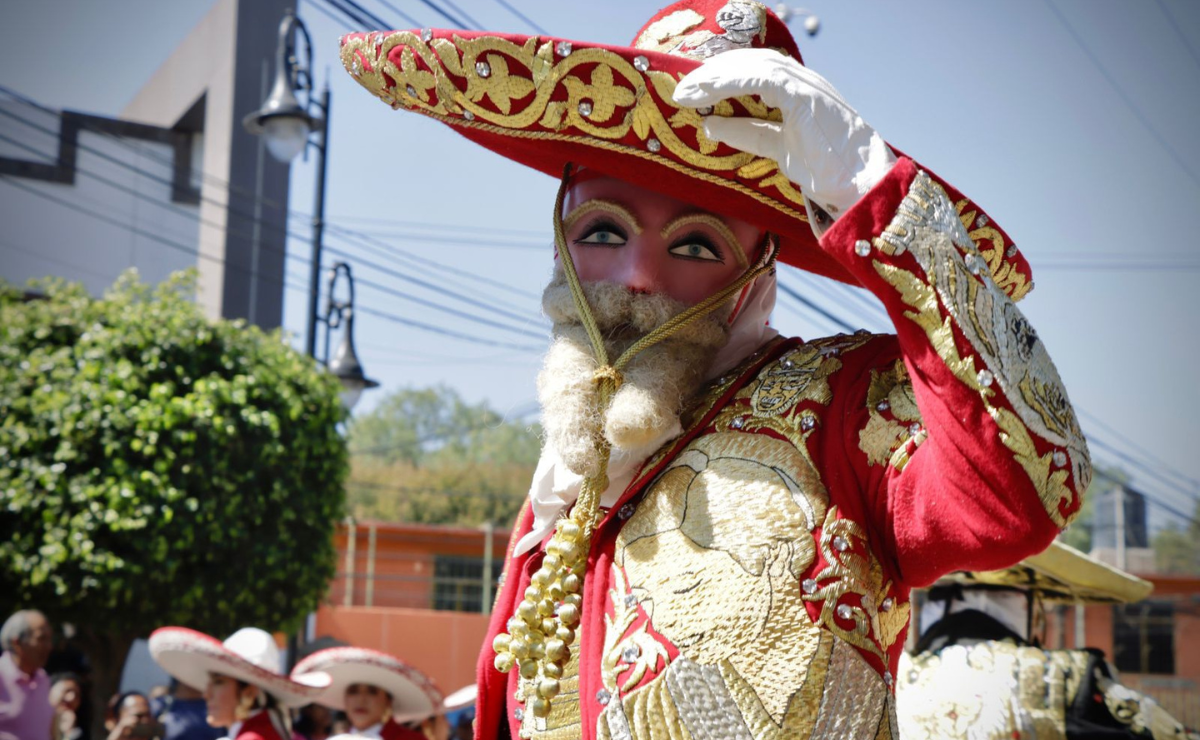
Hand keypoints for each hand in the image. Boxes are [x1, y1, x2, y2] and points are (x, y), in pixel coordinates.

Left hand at [674, 48, 895, 221]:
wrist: (861, 185)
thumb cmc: (827, 171)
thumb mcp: (778, 149)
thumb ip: (747, 134)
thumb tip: (710, 126)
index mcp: (797, 91)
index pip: (753, 72)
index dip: (721, 77)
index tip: (693, 90)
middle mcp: (801, 81)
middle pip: (749, 63)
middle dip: (712, 72)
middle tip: (683, 89)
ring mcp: (805, 84)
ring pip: (752, 65)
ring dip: (715, 76)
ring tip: (688, 91)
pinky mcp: (804, 95)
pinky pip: (760, 78)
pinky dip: (731, 83)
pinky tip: (708, 93)